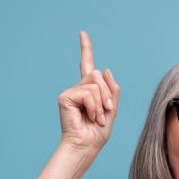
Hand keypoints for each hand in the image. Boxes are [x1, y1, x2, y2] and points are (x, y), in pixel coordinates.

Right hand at [57, 31, 119, 154]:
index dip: (85, 49)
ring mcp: (71, 92)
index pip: (87, 65)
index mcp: (89, 90)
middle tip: (106, 113)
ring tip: (98, 118)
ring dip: (102, 103)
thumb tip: (105, 69)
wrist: (86, 146)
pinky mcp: (65, 97)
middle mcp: (79, 88)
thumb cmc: (97, 132)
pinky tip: (90, 117)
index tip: (82, 33)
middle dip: (107, 94)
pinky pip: (88, 93)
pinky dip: (94, 106)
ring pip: (94, 84)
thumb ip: (112, 89)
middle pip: (97, 75)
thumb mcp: (112, 110)